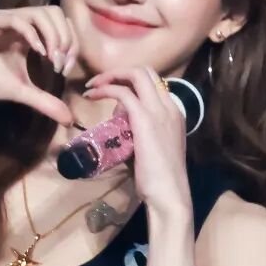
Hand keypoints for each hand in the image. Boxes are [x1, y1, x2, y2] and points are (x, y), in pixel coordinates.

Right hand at [0, 6, 79, 127]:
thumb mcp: (21, 92)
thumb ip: (45, 102)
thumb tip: (69, 119)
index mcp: (29, 32)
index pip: (60, 25)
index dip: (70, 44)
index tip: (65, 68)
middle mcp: (19, 20)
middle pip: (55, 12)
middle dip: (65, 37)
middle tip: (60, 63)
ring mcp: (5, 18)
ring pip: (40, 12)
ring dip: (52, 35)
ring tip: (51, 58)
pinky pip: (18, 20)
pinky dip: (32, 34)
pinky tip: (37, 53)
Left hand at [83, 66, 192, 215]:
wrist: (169, 194)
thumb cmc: (159, 180)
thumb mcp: (149, 149)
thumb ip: (137, 133)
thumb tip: (118, 127)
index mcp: (174, 112)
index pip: (154, 83)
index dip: (131, 82)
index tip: (113, 92)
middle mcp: (169, 106)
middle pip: (146, 72)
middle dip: (120, 72)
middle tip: (99, 83)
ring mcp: (159, 110)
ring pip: (136, 74)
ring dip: (110, 76)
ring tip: (92, 87)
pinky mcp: (145, 118)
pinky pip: (123, 92)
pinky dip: (105, 89)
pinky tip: (91, 96)